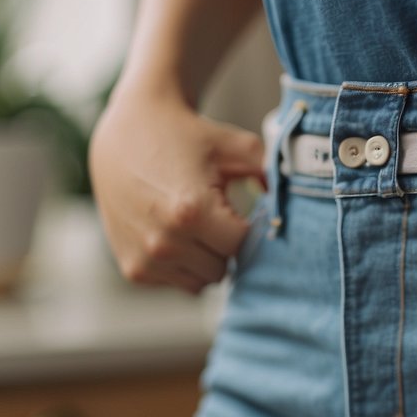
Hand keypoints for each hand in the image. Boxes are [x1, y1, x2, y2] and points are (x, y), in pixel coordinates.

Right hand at [89, 86, 264, 293]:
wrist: (125, 133)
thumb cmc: (185, 137)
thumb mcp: (235, 145)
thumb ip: (272, 173)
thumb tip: (291, 203)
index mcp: (192, 211)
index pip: (242, 245)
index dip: (245, 227)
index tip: (237, 209)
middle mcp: (164, 241)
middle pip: (224, 268)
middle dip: (224, 244)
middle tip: (213, 214)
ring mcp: (146, 259)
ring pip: (202, 282)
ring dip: (205, 259)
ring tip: (194, 224)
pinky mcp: (133, 269)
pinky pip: (177, 282)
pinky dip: (181, 264)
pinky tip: (173, 233)